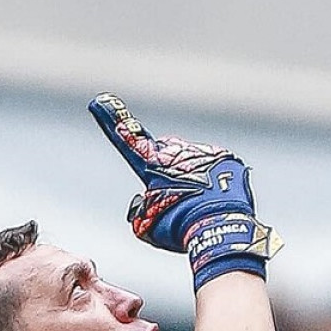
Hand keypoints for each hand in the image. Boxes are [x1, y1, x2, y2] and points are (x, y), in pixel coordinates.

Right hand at [88, 92, 281, 287]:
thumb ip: (143, 210)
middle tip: (177, 198)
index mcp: (154, 166)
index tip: (102, 100)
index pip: (129, 141)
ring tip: (202, 206)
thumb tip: (148, 202)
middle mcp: (177, 153)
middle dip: (169, 169)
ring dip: (196, 178)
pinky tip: (219, 202)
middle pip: (167, 154)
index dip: (112, 121)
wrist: (221, 228)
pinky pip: (219, 167)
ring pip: (195, 161)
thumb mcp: (148, 227)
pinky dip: (218, 181)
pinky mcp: (228, 159)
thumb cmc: (180, 229)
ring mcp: (204, 153)